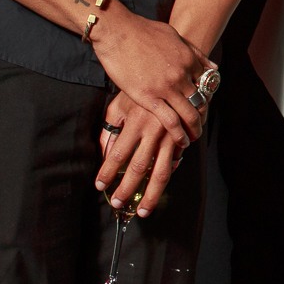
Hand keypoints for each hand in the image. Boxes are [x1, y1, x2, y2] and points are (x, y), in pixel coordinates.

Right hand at [89, 10, 212, 141]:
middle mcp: (182, 76)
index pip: (206, 85)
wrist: (118, 32)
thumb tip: (212, 65)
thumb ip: (194, 52)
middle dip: (202, 116)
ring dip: (194, 129)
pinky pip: (170, 121)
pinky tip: (181, 142)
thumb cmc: (143, 31)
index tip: (203, 107)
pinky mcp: (149, 98)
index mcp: (189, 60)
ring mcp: (166, 88)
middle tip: (200, 126)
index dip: (206, 98)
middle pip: (201, 102)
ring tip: (194, 138)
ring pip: (189, 114)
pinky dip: (178, 134)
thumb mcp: (174, 36)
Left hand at [95, 91, 186, 214]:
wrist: (173, 74)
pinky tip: (159, 190)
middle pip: (139, 168)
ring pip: (161, 172)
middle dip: (127, 189)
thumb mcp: (119, 104)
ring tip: (142, 210)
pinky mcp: (183, 138)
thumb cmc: (142, 89)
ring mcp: (171, 136)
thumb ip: (110, 129)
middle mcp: (154, 131)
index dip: (108, 172)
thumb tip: (104, 153)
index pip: (117, 154)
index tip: (100, 186)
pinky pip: (175, 163)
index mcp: (135, 121)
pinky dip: (167, 178)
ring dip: (151, 194)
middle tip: (118, 203)